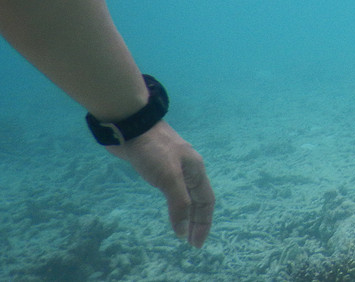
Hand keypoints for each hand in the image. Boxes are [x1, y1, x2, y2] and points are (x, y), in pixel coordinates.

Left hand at [106, 121, 214, 246]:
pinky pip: (171, 189)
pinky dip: (173, 202)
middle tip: (190, 241)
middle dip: (196, 220)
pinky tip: (167, 206)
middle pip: (197, 198)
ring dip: (185, 212)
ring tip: (181, 228)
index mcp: (196, 170)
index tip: (196, 244)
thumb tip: (182, 231)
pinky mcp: (158, 165)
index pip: (206, 201)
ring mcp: (173, 166)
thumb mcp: (169, 177)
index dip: (204, 222)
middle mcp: (188, 169)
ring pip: (185, 194)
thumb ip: (178, 204)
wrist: (132, 125)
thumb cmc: (154, 150)